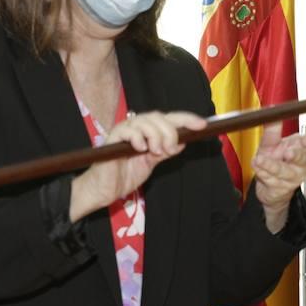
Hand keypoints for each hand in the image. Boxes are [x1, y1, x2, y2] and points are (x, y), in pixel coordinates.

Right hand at [70, 111, 205, 220]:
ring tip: (156, 151)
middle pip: (158, 116)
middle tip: (170, 148)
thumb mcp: (151, 162)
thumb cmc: (125, 175)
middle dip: (169, 131)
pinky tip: (142, 149)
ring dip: (156, 135)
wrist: (104, 189)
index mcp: (146, 131)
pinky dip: (138, 138)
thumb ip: (165, 151)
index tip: (202, 124)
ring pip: (144, 121)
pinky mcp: (112, 139)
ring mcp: (123, 131)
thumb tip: (183, 141)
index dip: (186, 119)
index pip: (168, 119)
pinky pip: (127, 131)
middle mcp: (135, 127)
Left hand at [253, 124, 305, 233]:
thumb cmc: (276, 161)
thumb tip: (272, 111)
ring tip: (260, 159)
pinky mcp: (281, 189)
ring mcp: (292, 178)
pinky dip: (262, 172)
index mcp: (302, 148)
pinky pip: (271, 180)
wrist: (270, 187)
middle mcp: (300, 164)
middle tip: (289, 152)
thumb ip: (273, 129)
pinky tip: (257, 166)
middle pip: (302, 159)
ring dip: (272, 165)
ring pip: (284, 172)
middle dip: (296, 155)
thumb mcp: (272, 143)